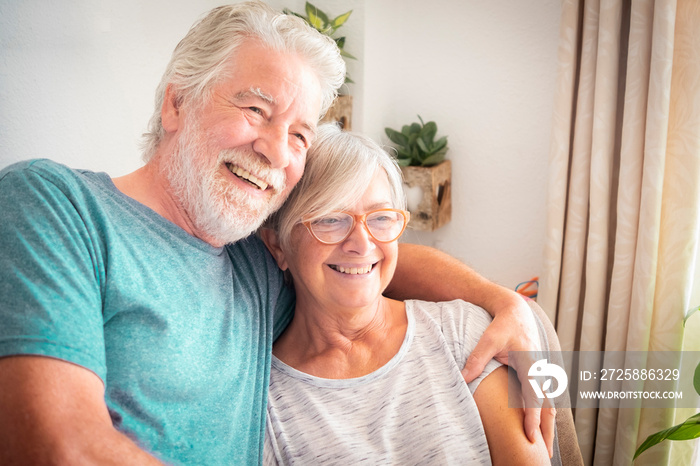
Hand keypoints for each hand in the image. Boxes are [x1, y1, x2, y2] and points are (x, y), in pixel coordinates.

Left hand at [461, 295, 555, 457]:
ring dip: (548, 425)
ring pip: (551, 404)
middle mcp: (541, 370)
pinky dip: (546, 414)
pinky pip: (547, 398)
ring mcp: (543, 372)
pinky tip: (542, 429)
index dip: (532, 418)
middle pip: (549, 407)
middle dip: (547, 431)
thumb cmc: (502, 325)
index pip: (534, 397)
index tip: (530, 437)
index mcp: (531, 363)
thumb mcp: (488, 339)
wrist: (516, 312)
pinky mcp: (541, 373)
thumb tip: (461, 378)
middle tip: (545, 455)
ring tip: (546, 448)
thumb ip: (476, 359)